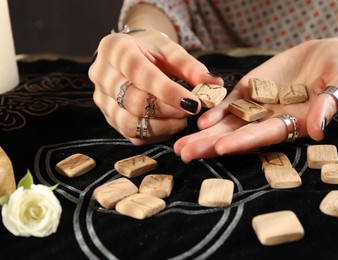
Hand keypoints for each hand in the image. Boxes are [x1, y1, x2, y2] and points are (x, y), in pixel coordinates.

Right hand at [88, 29, 222, 144]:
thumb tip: (214, 85)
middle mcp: (101, 75)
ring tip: (183, 119)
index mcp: (114, 49)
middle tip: (191, 111)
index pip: (140, 73)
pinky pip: (132, 135)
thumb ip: (190, 67)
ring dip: (162, 126)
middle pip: (133, 101)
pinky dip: (156, 134)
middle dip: (168, 110)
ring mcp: (102, 99)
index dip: (168, 91)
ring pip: (130, 123)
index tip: (194, 103)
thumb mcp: (169, 50)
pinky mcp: (109, 117)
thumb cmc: (150, 50)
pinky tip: (171, 125)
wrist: (128, 54)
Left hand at [174, 39, 337, 161]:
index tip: (222, 148)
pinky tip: (198, 120)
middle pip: (238, 136)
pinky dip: (214, 111)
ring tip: (180, 147)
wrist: (329, 53)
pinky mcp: (249, 91)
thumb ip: (328, 105)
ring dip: (204, 134)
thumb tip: (317, 130)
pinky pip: (229, 103)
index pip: (266, 135)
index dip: (245, 141)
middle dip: (211, 145)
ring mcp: (258, 106)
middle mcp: (271, 119)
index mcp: (294, 122)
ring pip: (228, 124)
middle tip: (185, 155)